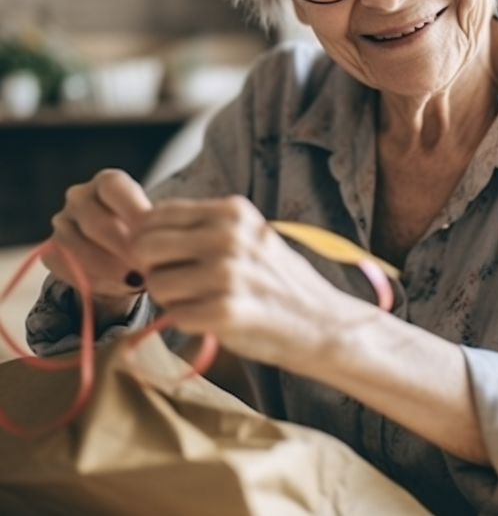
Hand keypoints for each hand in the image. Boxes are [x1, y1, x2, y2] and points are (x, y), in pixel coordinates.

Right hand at [47, 169, 151, 319]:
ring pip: (78, 250)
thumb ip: (155, 227)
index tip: (157, 238)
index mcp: (107, 181)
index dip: (135, 213)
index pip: (114, 188)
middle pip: (97, 224)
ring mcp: (61, 223)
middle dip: (125, 250)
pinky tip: (120, 286)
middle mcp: (79, 197)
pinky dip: (96, 282)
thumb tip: (163, 243)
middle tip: (149, 268)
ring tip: (138, 281)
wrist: (123, 255)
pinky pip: (67, 269)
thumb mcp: (156, 223)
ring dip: (110, 270)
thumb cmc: (146, 233)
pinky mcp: (51, 251)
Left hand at [130, 196, 353, 367]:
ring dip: (170, 298)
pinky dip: (188, 321)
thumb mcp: (248, 236)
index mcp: (233, 211)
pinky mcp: (226, 311)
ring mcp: (228, 274)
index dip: (151, 238)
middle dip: (154, 267)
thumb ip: (203, 227)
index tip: (168, 255)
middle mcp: (229, 236)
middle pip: (145, 245)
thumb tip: (140, 226)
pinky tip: (214, 318)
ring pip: (155, 282)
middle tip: (180, 281)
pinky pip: (175, 315)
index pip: (156, 214)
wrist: (321, 321)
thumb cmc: (278, 281)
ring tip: (202, 300)